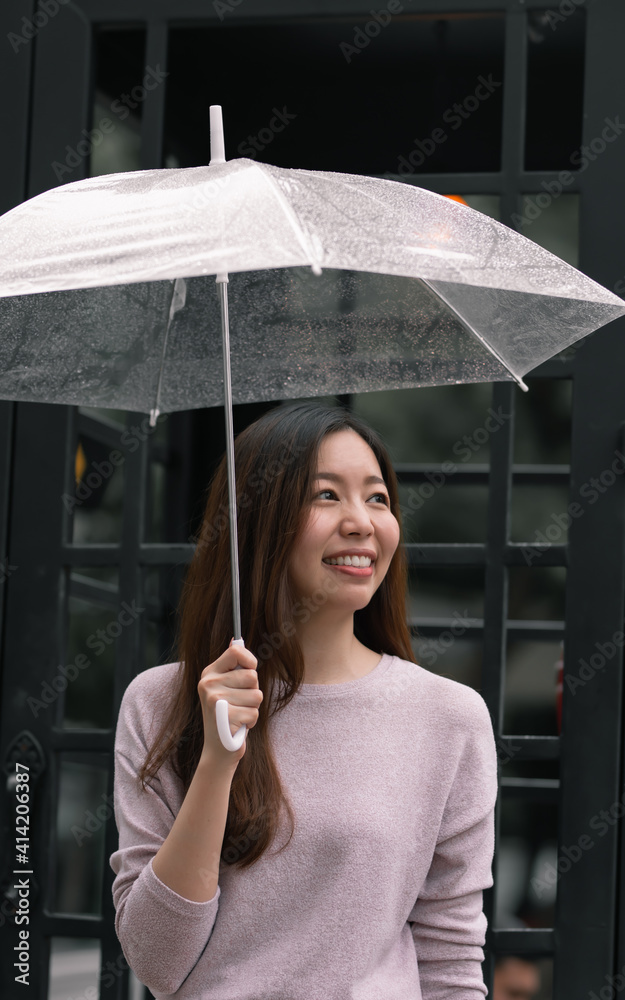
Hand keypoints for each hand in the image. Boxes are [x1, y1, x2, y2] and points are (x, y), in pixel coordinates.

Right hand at [197, 642, 261, 765]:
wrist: (218, 750)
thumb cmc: (228, 715)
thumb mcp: (225, 687)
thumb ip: (232, 665)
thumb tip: (236, 639)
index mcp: (209, 673)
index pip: (236, 652)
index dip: (250, 661)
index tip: (249, 671)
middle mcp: (208, 684)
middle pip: (252, 676)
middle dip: (253, 692)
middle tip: (239, 703)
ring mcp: (215, 700)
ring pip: (256, 695)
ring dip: (253, 708)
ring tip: (238, 714)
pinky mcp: (225, 717)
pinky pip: (254, 712)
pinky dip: (251, 721)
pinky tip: (238, 726)